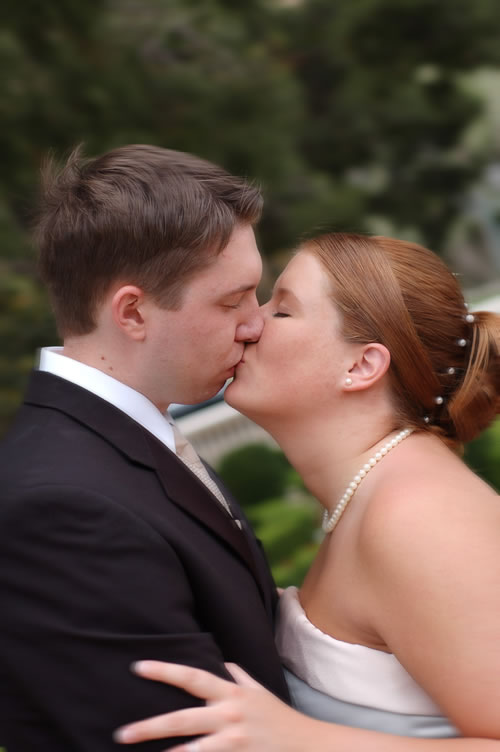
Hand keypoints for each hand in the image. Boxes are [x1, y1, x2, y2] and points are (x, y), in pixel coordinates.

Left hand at [114, 660, 314, 751]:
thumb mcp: (259, 691)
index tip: (138, 667)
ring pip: (192, 749)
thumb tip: (222, 662)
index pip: (192, 677)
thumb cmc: (280, 718)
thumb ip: (239, 676)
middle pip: (182, 719)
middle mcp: (230, 714)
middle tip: (121, 733)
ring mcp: (234, 740)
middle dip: (149, 727)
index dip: (164, 671)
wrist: (309, 745)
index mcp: (231, 693)